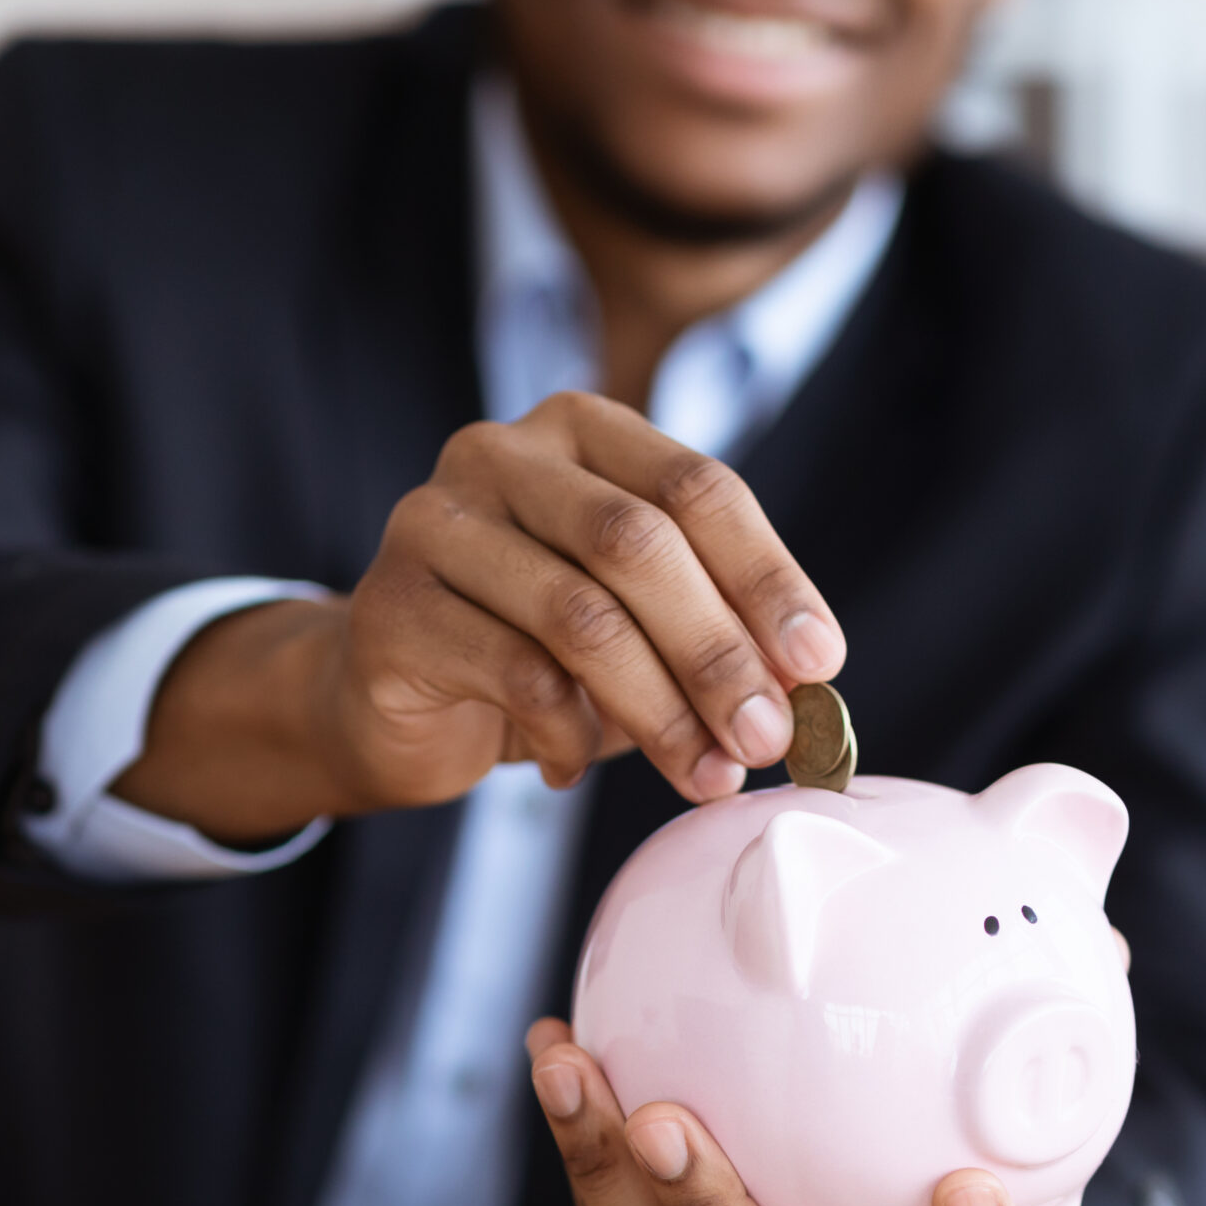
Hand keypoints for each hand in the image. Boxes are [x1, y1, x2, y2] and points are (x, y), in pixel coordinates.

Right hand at [115, 392, 845, 843]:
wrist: (385, 696)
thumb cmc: (533, 651)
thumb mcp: (638, 625)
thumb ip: (714, 631)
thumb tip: (807, 687)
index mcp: (580, 431)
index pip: (696, 488)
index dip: (767, 576)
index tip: (820, 663)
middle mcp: (501, 454)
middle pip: (638, 544)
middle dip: (718, 652)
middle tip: (767, 740)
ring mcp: (434, 523)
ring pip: (581, 615)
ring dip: (662, 709)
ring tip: (707, 775)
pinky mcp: (392, 606)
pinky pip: (514, 676)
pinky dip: (569, 736)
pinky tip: (577, 773)